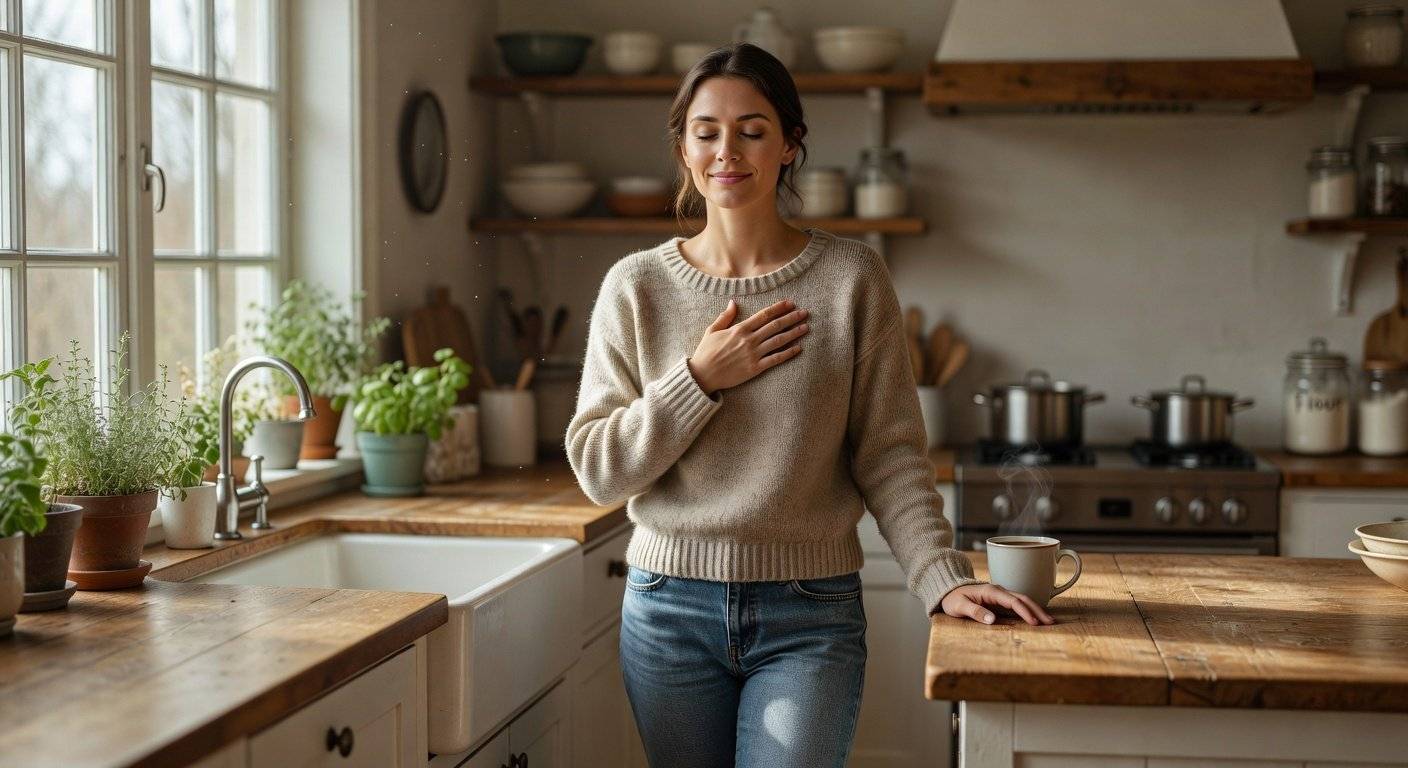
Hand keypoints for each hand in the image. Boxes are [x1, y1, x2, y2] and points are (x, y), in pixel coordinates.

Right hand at [687, 298, 809, 394]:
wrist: (703, 375)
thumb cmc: (705, 352)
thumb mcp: (712, 330)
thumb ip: (725, 316)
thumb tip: (733, 302)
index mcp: (739, 329)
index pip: (764, 315)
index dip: (779, 308)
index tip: (790, 303)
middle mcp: (749, 340)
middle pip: (775, 326)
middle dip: (791, 318)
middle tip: (804, 313)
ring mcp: (753, 354)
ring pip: (779, 341)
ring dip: (794, 333)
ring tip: (805, 328)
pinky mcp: (755, 368)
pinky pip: (775, 359)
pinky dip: (788, 353)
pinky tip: (798, 348)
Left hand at [939, 583, 1053, 625]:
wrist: (948, 590)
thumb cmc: (952, 599)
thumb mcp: (959, 607)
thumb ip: (975, 612)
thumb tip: (992, 620)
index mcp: (990, 592)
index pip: (1013, 601)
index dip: (1025, 611)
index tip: (1034, 622)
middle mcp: (998, 591)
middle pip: (1023, 599)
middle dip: (1037, 610)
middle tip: (1050, 623)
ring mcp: (1000, 595)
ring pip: (1022, 600)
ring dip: (1036, 610)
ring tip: (1049, 621)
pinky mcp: (999, 600)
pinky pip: (1017, 604)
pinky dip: (1028, 610)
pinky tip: (1036, 618)